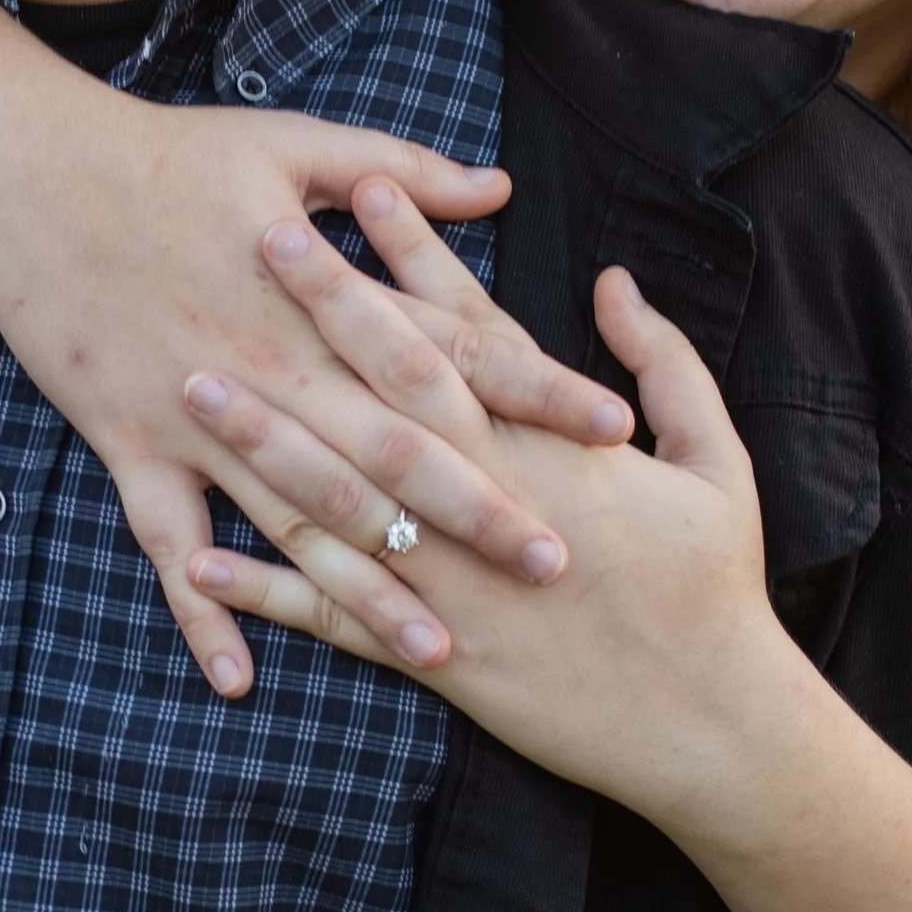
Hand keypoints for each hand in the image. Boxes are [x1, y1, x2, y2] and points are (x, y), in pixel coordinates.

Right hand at [0, 108, 632, 702]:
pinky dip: (200, 614)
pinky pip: (168, 545)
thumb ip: (401, 172)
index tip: (614, 431)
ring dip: (367, 590)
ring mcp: (199, 416)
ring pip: (297, 520)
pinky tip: (240, 681)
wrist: (27, 169)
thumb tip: (499, 187)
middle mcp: (274, 366)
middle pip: (395, 453)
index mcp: (324, 296)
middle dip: (479, 515)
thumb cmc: (167, 152)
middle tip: (556, 569)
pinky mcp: (128, 444)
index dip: (538, 390)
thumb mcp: (294, 142)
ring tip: (437, 652)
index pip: (455, 349)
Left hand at [180, 191, 798, 826]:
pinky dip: (262, 594)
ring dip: (263, 440)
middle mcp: (488, 501)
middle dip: (325, 311)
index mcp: (555, 448)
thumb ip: (664, 364)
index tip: (366, 188)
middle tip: (261, 240)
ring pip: (341, 498)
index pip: (471, 329)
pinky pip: (333, 618)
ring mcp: (451, 580)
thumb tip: (616, 282)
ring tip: (194, 382)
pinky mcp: (433, 654)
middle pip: (390, 390)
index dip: (417, 255)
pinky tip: (196, 563)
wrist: (709, 724)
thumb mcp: (716, 459)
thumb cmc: (718, 588)